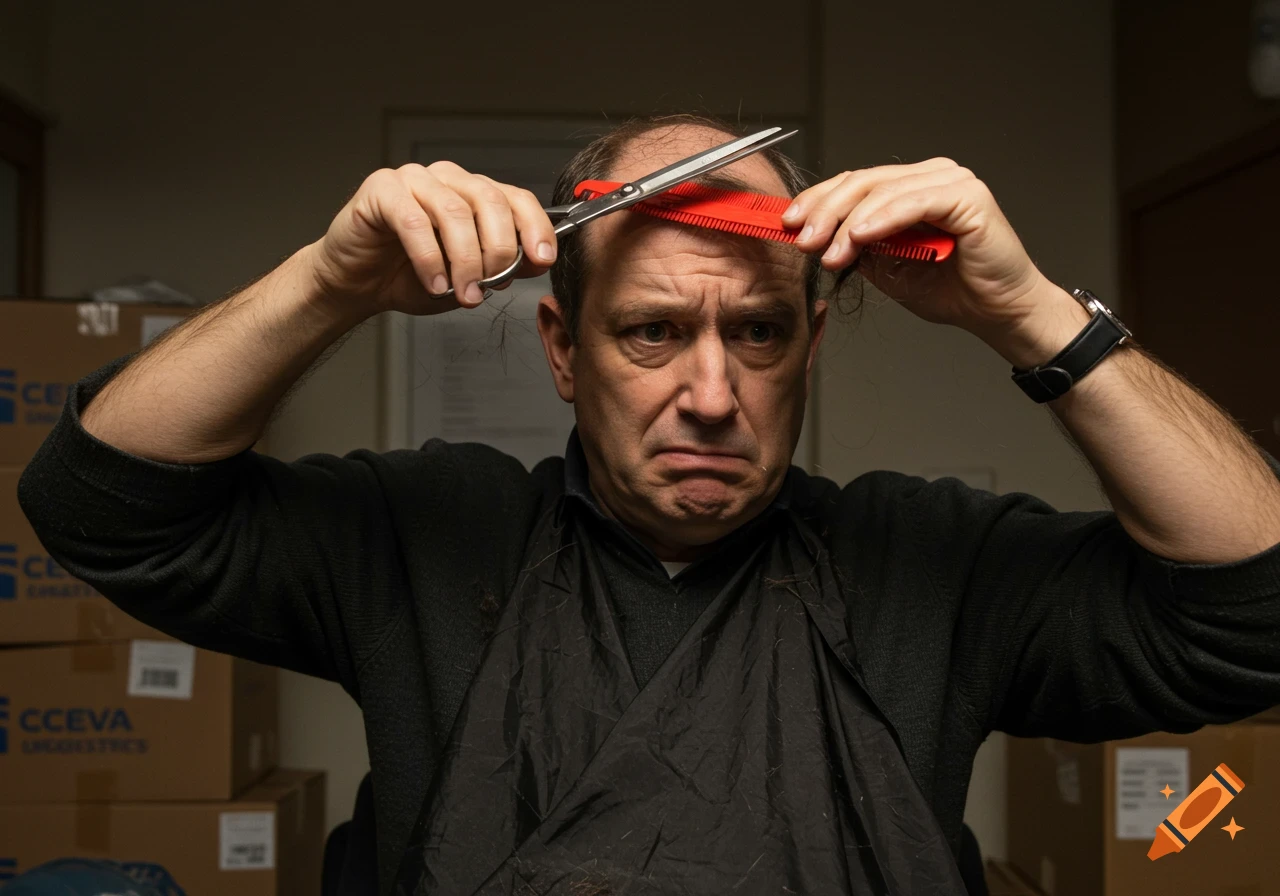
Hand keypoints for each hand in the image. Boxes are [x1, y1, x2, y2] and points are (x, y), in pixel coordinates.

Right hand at [305, 162, 556, 315]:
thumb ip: (504, 267)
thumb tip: (538, 261)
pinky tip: (434, 283)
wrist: (357, 284)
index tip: (543, 258)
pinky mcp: (382, 189)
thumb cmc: (410, 276)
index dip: (535, 227)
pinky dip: (429, 258)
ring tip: (463, 293)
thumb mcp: (468, 279)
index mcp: (473, 194)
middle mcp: (448, 180)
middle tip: (490, 286)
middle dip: (498, 250)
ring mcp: (414, 179)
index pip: (515, 198)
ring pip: (455, 213)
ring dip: (465, 260)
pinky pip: (414, 222)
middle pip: (489, 202)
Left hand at [781, 158, 1059, 338]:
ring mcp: (951, 182)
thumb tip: (814, 237)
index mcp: (909, 187)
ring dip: (848, 223)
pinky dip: (882, 219)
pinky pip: (915, 202)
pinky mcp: (968, 197)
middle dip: (825, 211)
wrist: (997, 312)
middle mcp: (931, 176)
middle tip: (802, 240)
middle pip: (863, 182)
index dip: (817, 200)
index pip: (853, 183)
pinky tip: (860, 238)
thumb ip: (857, 248)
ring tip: (828, 253)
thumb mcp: (887, 269)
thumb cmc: (950, 290)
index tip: (787, 224)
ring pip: (883, 191)